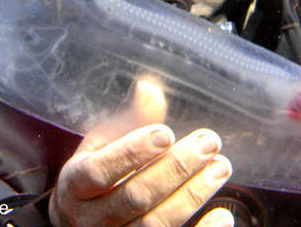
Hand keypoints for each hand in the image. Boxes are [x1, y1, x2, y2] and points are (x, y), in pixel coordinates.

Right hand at [48, 79, 233, 226]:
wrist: (81, 221)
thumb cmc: (97, 173)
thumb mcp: (102, 145)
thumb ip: (129, 120)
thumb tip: (151, 88)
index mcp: (76, 186)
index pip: (100, 171)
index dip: (133, 152)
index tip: (166, 133)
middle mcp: (91, 220)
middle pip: (136, 197)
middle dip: (175, 168)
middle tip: (208, 143)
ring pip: (156, 225)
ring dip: (193, 195)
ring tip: (221, 167)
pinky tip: (224, 214)